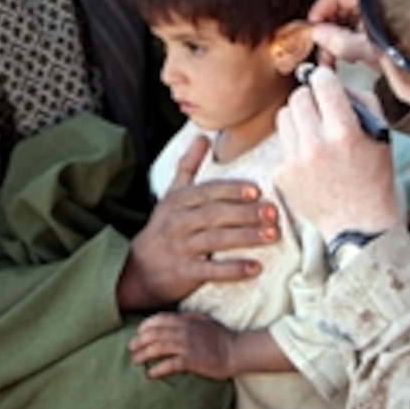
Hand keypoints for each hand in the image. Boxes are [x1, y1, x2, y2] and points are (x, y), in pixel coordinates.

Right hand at [117, 135, 279, 310]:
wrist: (138, 269)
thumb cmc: (163, 228)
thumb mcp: (172, 195)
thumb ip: (188, 166)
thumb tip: (203, 135)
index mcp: (179, 201)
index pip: (208, 191)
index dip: (232, 190)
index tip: (257, 191)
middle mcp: (179, 221)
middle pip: (215, 214)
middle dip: (245, 213)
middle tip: (272, 212)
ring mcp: (181, 248)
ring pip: (216, 240)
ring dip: (245, 237)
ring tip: (271, 235)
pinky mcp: (184, 273)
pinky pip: (211, 270)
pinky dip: (233, 270)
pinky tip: (255, 267)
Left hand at [128, 311, 235, 379]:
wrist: (236, 350)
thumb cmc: (221, 336)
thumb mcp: (203, 320)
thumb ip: (187, 317)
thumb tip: (174, 318)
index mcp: (186, 319)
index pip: (160, 318)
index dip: (146, 325)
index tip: (138, 331)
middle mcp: (184, 330)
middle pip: (154, 333)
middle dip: (139, 340)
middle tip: (131, 347)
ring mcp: (187, 345)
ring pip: (157, 348)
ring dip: (143, 355)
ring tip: (136, 360)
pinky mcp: (191, 360)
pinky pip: (168, 365)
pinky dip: (157, 370)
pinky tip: (150, 374)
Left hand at [275, 65, 399, 241]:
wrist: (359, 223)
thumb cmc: (373, 175)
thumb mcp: (380, 132)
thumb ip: (359, 98)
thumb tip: (330, 75)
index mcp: (343, 132)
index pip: (321, 81)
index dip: (325, 80)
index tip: (327, 85)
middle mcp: (315, 145)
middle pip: (298, 96)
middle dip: (311, 100)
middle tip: (323, 113)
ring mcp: (294, 161)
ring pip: (284, 116)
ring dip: (299, 120)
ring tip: (316, 137)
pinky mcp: (280, 173)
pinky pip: (280, 143)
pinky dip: (293, 146)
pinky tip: (310, 161)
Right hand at [307, 0, 382, 69]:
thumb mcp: (369, 48)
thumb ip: (338, 41)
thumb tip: (317, 35)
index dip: (317, 13)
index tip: (310, 32)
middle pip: (339, 6)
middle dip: (328, 31)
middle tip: (323, 52)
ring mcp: (380, 7)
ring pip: (349, 17)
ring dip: (340, 38)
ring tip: (339, 58)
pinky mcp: (387, 19)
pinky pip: (361, 24)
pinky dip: (354, 38)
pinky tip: (355, 55)